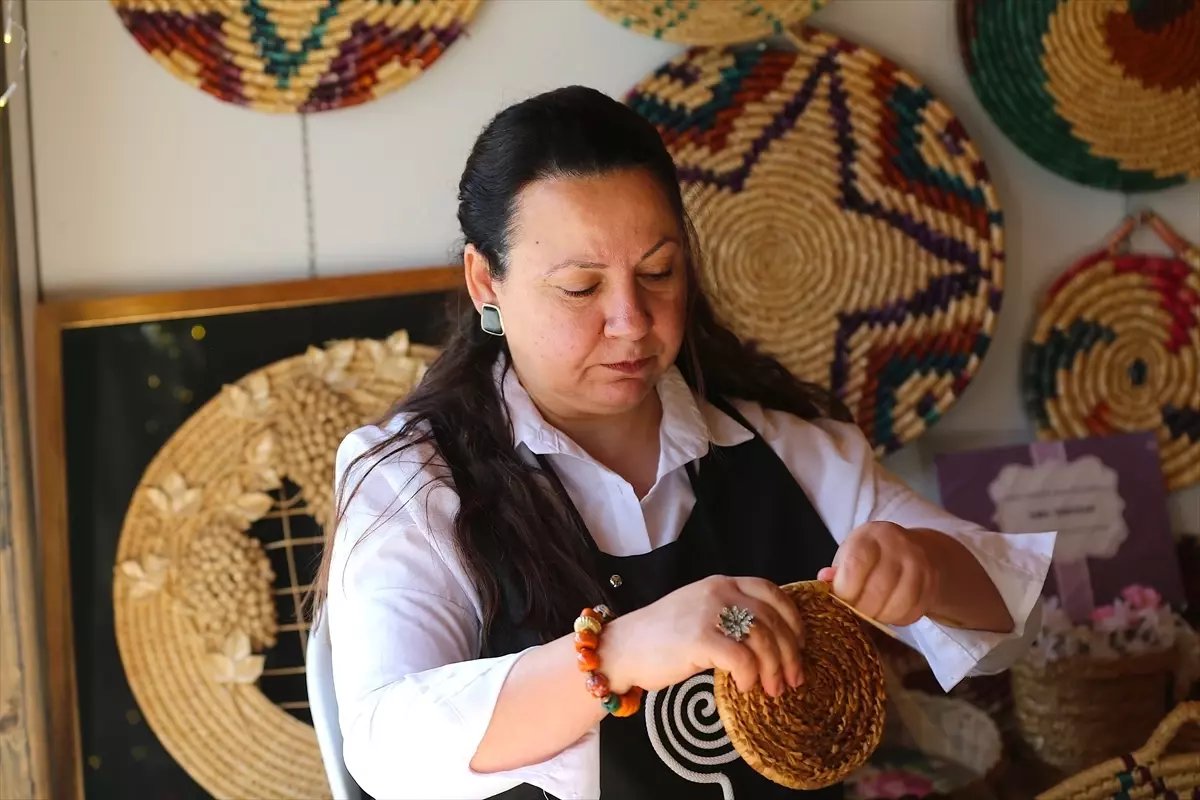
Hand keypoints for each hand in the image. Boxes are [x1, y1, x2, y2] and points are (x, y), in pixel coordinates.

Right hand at [602, 575, 804, 697]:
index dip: (793, 619)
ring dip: (774, 669)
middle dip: (790, 653)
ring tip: (772, 690)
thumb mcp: (701, 611)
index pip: (772, 592)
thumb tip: (774, 639)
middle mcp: (719, 591)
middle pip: (773, 620)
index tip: (800, 644)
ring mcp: (708, 612)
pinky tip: (744, 687)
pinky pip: (742, 660)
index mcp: (722, 583)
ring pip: (762, 640)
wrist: (622, 648)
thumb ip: (731, 613)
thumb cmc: (662, 637)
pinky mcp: (698, 638)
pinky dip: (750, 677)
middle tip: (793, 679)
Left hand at [817, 522, 939, 626]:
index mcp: (870, 536)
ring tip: (871, 612)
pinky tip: (889, 612)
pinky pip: (912, 612)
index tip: (840, 599)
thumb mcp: (851, 554)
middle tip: (854, 612)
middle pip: (877, 590)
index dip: (845, 589)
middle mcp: (898, 546)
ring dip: (880, 616)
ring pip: (897, 604)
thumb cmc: (873, 555)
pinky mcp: (931, 584)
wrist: (918, 550)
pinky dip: (897, 618)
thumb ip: (838, 570)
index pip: (856, 564)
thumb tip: (823, 580)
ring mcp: (918, 565)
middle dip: (861, 608)